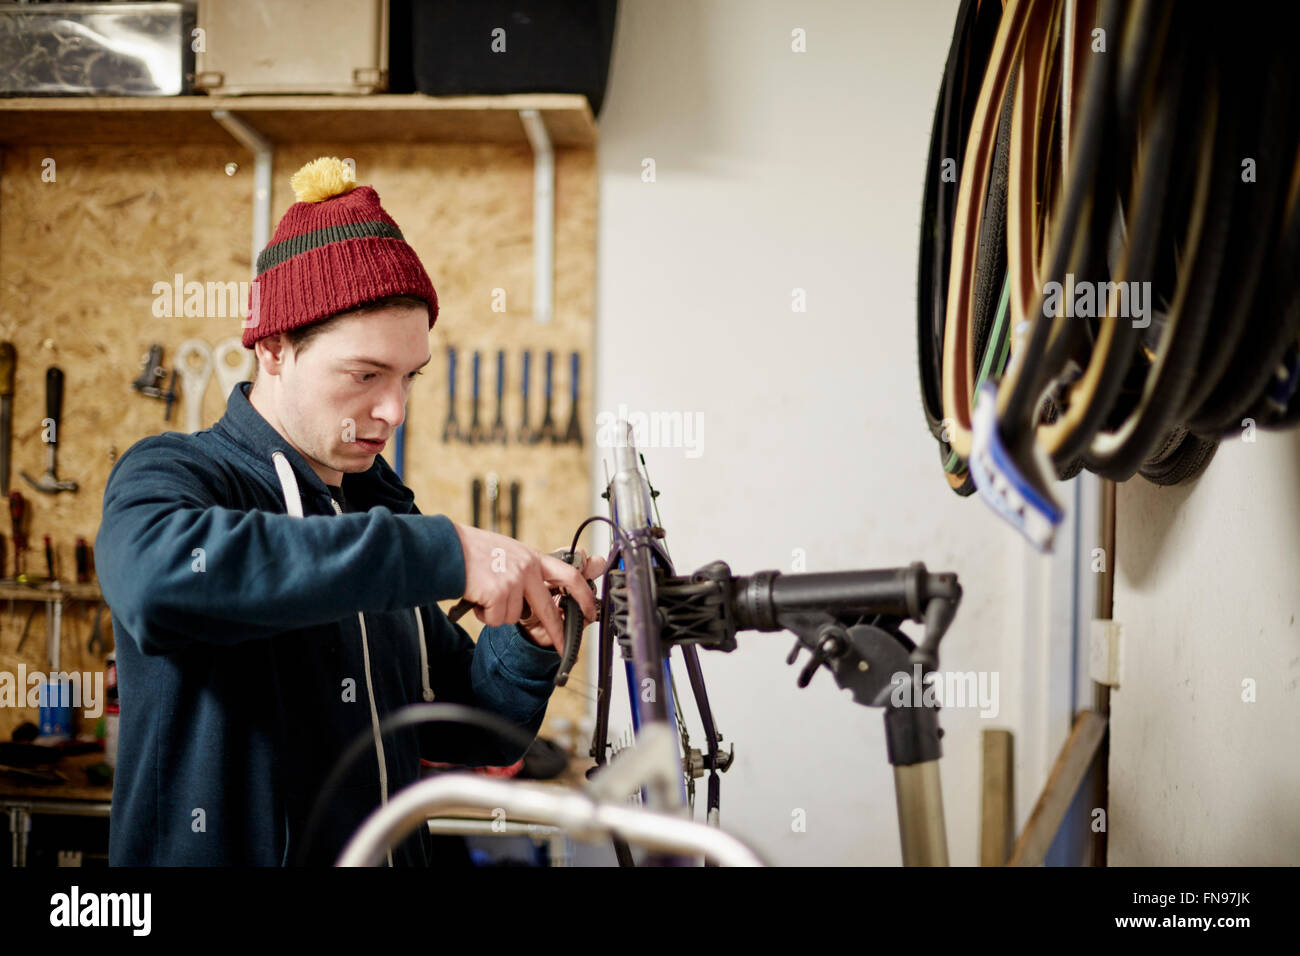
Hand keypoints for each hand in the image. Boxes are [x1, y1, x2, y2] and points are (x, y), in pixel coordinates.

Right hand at [452, 523, 604, 653]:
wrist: (446, 549)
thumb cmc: (472, 552)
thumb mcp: (507, 553)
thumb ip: (524, 570)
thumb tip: (538, 594)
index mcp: (532, 557)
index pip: (569, 576)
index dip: (582, 596)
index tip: (589, 611)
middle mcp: (527, 568)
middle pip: (548, 609)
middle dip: (557, 633)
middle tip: (564, 649)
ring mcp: (513, 581)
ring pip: (514, 617)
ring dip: (499, 614)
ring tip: (485, 594)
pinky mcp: (498, 593)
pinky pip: (497, 619)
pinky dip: (486, 615)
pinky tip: (478, 598)